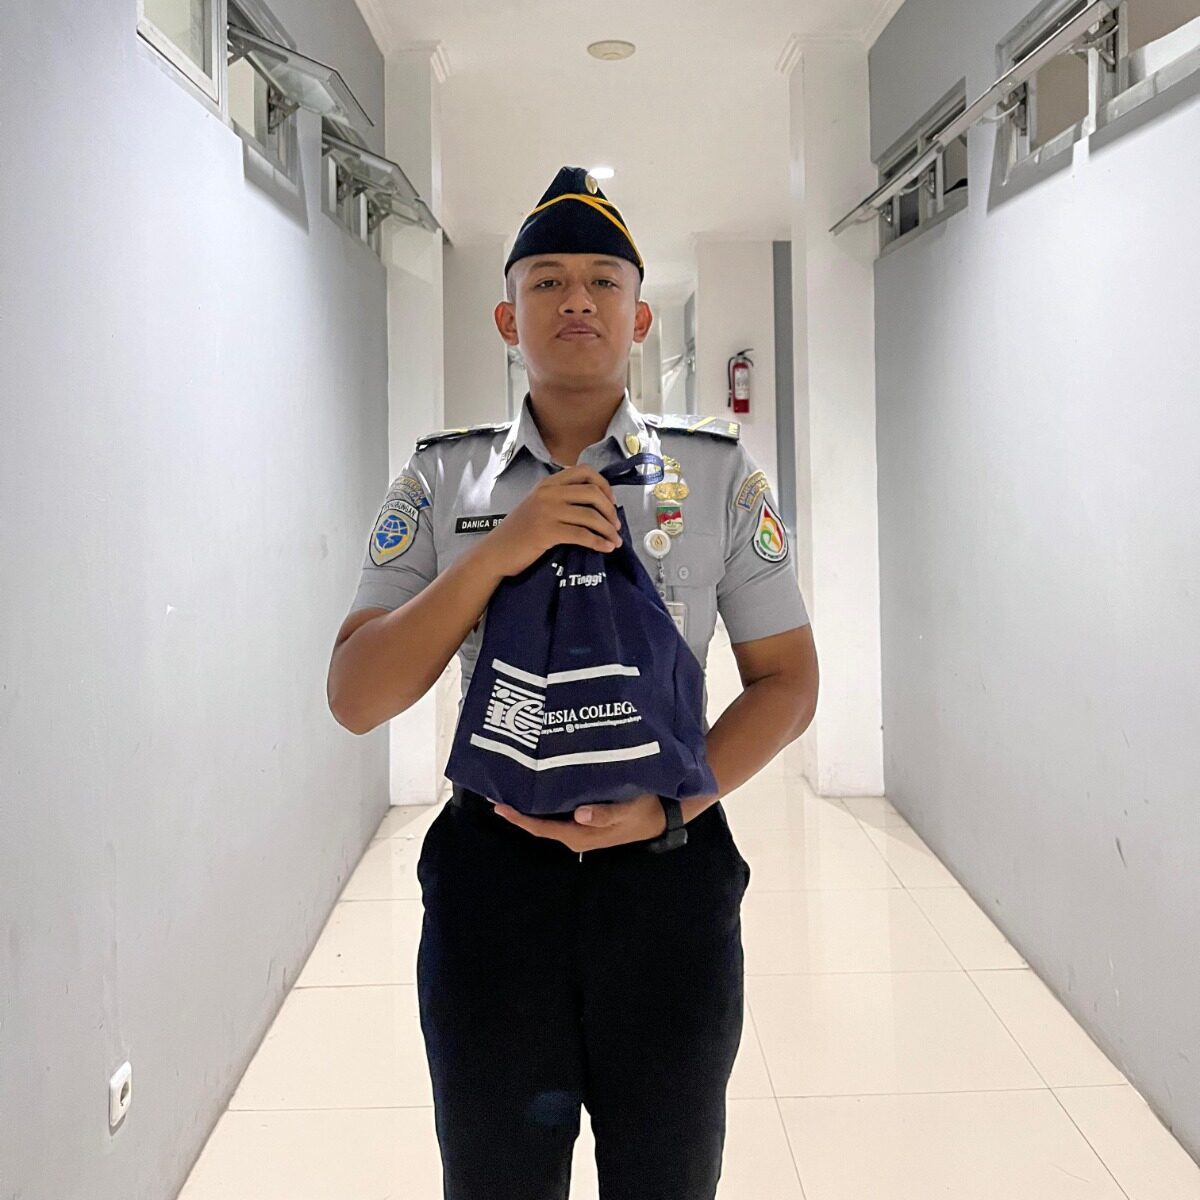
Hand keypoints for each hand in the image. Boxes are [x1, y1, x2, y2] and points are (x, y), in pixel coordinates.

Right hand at [477, 464, 622, 577]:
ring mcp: (547, 511)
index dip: (604, 485)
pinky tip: (605, 548)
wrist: (496, 552)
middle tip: (616, 525)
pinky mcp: (547, 532)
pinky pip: (582, 534)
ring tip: (615, 540)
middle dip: (610, 510)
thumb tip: (596, 503)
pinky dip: (599, 542)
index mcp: (548, 483)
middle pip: (592, 492)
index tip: (611, 501)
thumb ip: (560, 498)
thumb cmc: (519, 532)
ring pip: (591, 515)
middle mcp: (548, 492)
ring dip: (608, 529)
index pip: (585, 471)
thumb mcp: (538, 505)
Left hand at [492, 792, 667, 852]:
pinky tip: (538, 784)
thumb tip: (578, 814)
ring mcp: (578, 827)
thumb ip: (604, 814)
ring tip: (511, 783)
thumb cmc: (642, 812)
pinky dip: (544, 800)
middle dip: (518, 809)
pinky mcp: (584, 819)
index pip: (540, 828)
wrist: (661, 815)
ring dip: (529, 804)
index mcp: (578, 835)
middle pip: (538, 824)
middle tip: (497, 788)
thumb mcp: (627, 811)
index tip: (499, 806)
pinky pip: (557, 812)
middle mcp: (574, 834)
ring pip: (546, 817)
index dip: (519, 818)